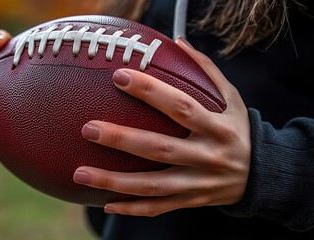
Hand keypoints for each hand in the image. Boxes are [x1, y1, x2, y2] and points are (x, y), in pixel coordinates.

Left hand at [73, 38, 250, 215]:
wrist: (262, 175)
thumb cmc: (239, 130)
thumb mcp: (232, 98)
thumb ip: (206, 71)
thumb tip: (178, 42)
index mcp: (218, 127)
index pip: (181, 106)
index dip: (151, 92)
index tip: (119, 76)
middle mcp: (207, 156)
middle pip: (160, 149)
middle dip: (122, 139)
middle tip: (88, 128)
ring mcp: (198, 183)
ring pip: (153, 185)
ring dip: (115, 181)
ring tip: (80, 173)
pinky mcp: (191, 201)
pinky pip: (159, 208)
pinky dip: (133, 208)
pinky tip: (106, 204)